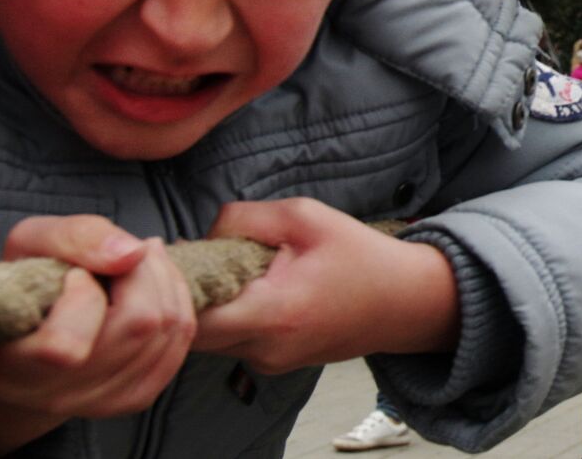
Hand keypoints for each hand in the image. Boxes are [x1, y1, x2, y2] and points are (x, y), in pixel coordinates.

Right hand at [0, 217, 194, 456]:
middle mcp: (59, 394)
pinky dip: (177, 300)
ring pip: (168, 329)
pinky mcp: (136, 396)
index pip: (66, 346)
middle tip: (123, 254)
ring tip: (138, 263)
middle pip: (139, 324)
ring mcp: (101, 401)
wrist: (31, 336)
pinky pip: (181, 340)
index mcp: (17, 366)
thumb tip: (134, 254)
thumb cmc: (27, 286)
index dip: (81, 293)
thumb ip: (77, 239)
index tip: (73, 274)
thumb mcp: (31, 242)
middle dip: (142, 272)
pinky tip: (155, 284)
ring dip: (164, 280)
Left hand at [193, 198, 458, 373]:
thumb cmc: (360, 256)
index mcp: (273, 312)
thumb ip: (245, 218)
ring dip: (210, 306)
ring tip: (232, 271)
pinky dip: (232, 316)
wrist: (404, 302)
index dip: (176, 286)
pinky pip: (233, 341)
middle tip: (201, 258)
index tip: (177, 256)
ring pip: (209, 340)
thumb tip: (205, 233)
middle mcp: (266, 349)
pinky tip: (254, 289)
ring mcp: (269, 362)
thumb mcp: (306, 216)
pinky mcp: (274, 364)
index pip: (193, 317)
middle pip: (192, 332)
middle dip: (188, 295)